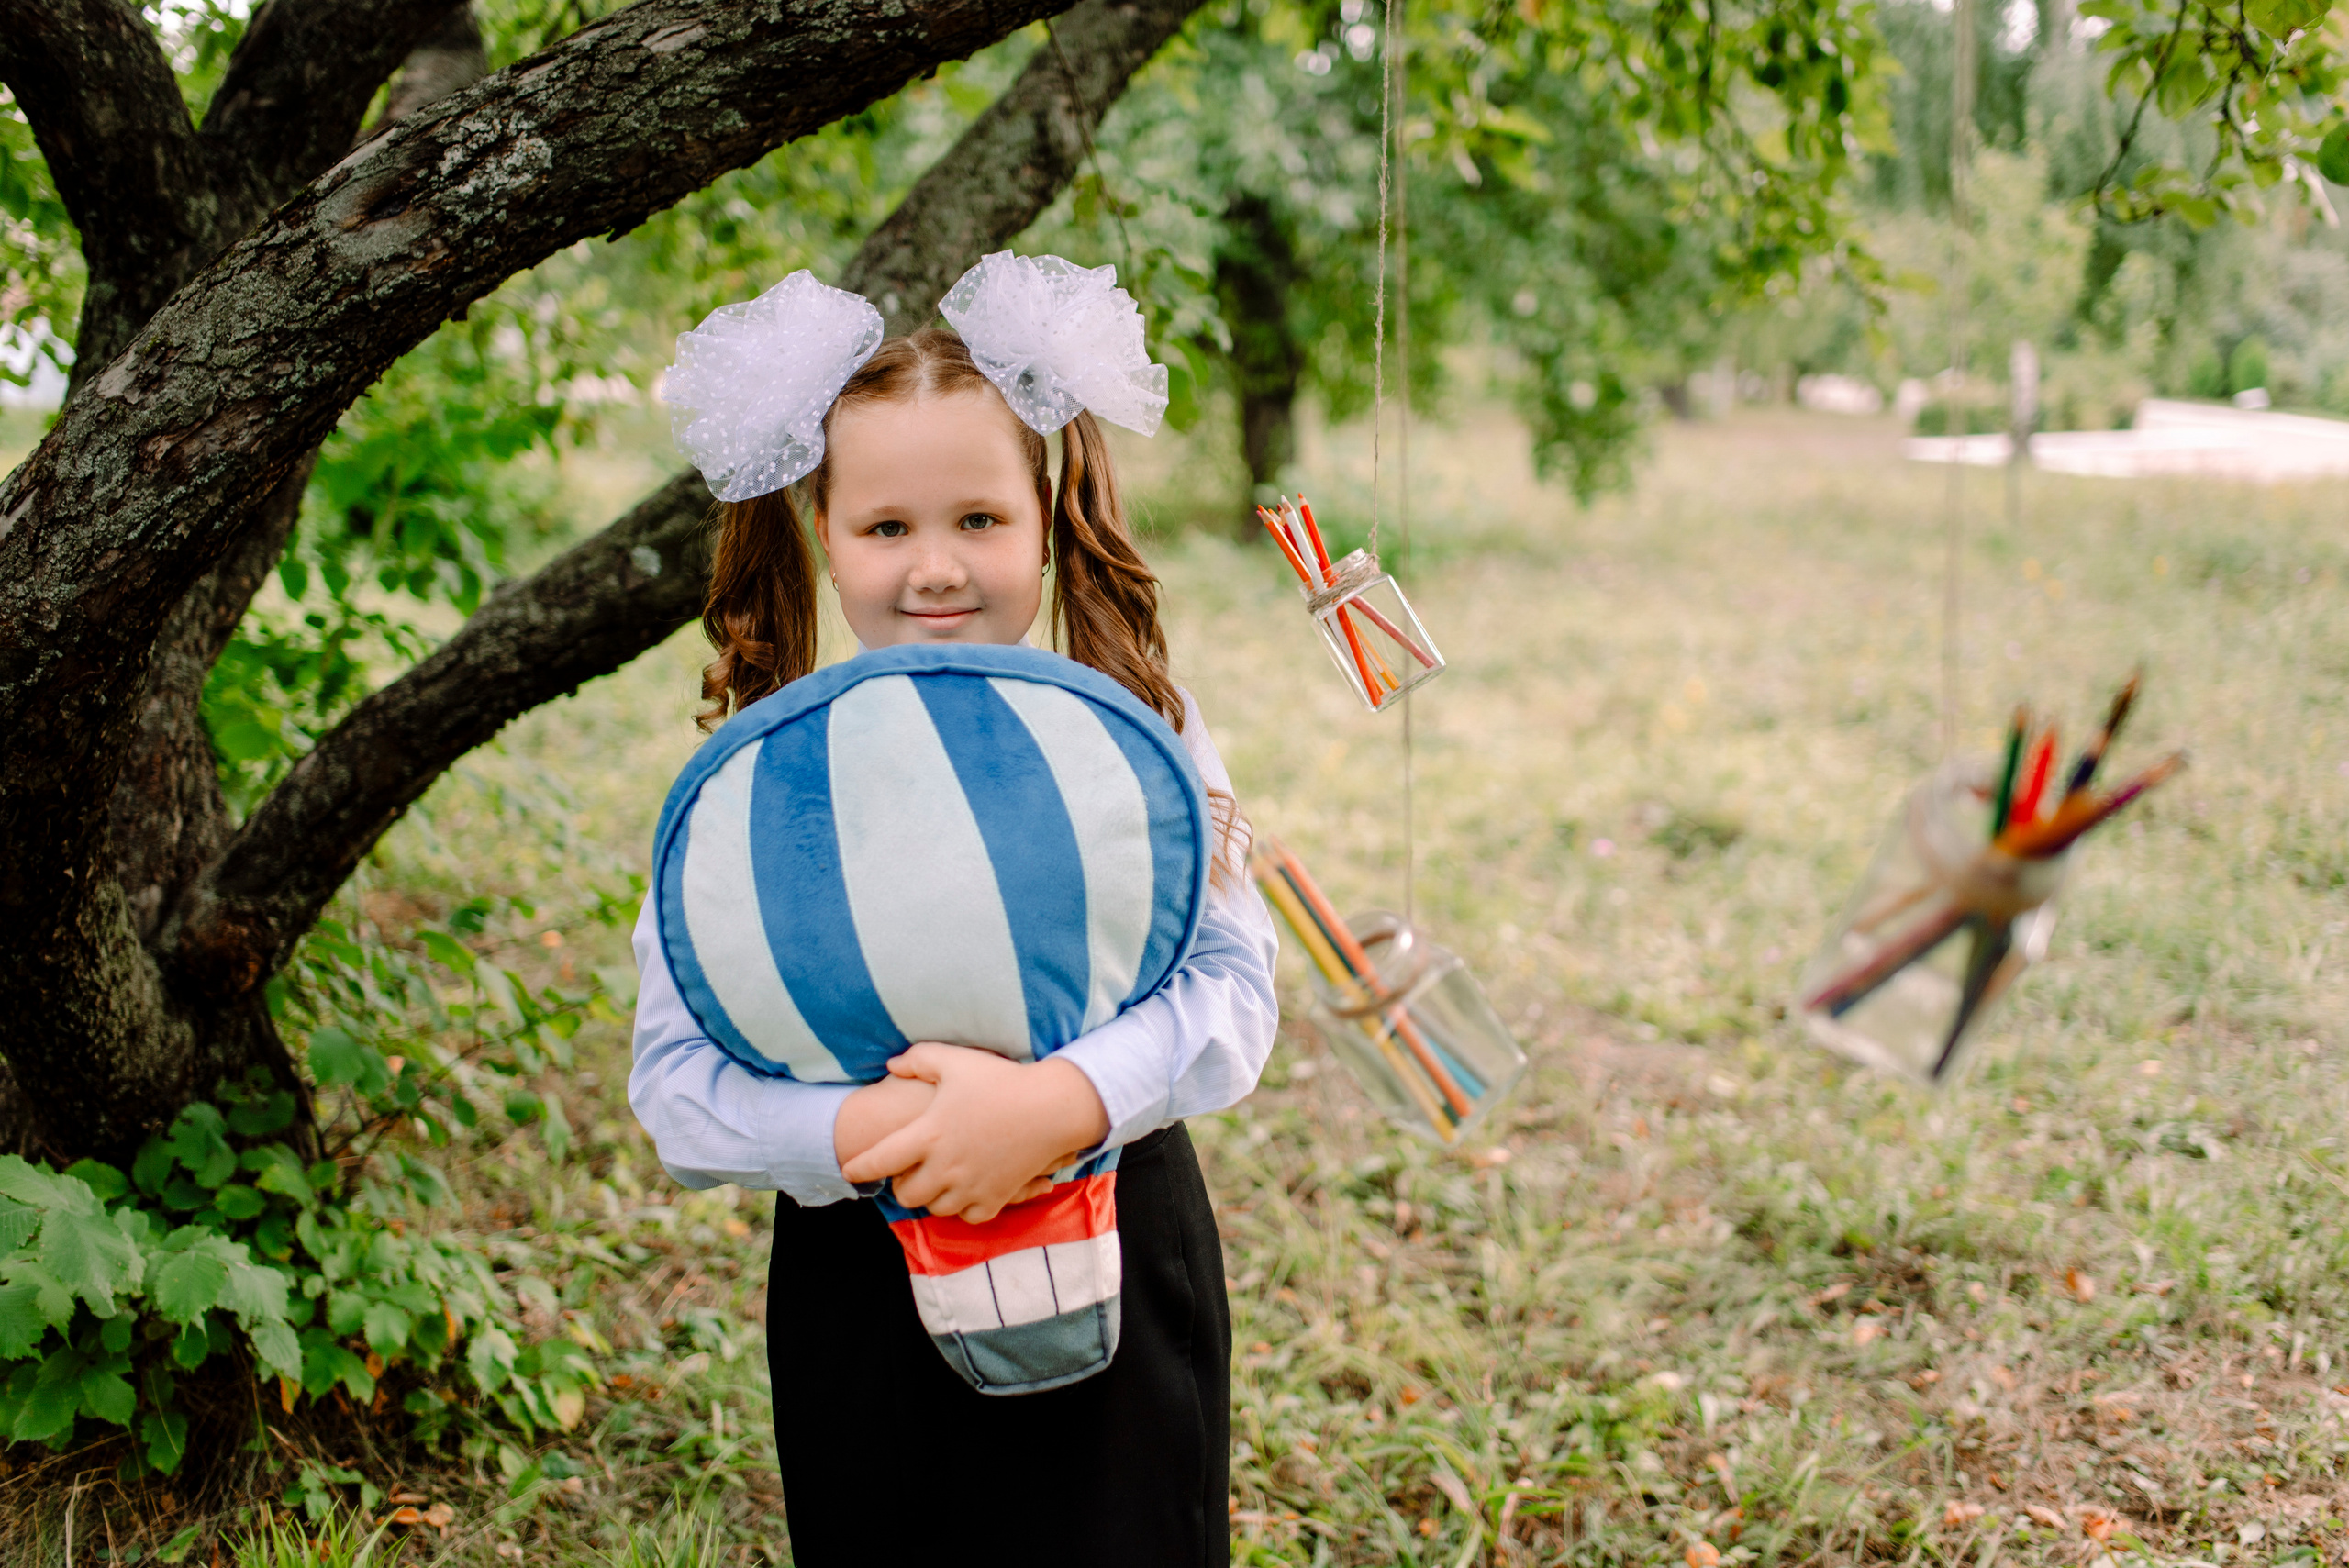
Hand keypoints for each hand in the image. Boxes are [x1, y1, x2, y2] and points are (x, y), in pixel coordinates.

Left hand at [840, 1043, 1110, 1222]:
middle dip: (900, 1184)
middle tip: (907, 1171)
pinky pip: (968, 1216)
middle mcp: (945, 1167)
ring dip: (931, 1196)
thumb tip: (891, 1066)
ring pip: (935, 1208)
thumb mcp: (955, 1061)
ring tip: (936, 1179)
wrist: (1052, 1107)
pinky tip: (965, 1190)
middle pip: (906, 1194)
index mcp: (929, 1134)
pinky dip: (962, 1207)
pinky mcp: (995, 1198)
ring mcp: (971, 1186)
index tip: (849, 1170)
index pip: (879, 1160)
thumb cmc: (1001, 1080)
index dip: (858, 1167)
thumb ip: (918, 1060)